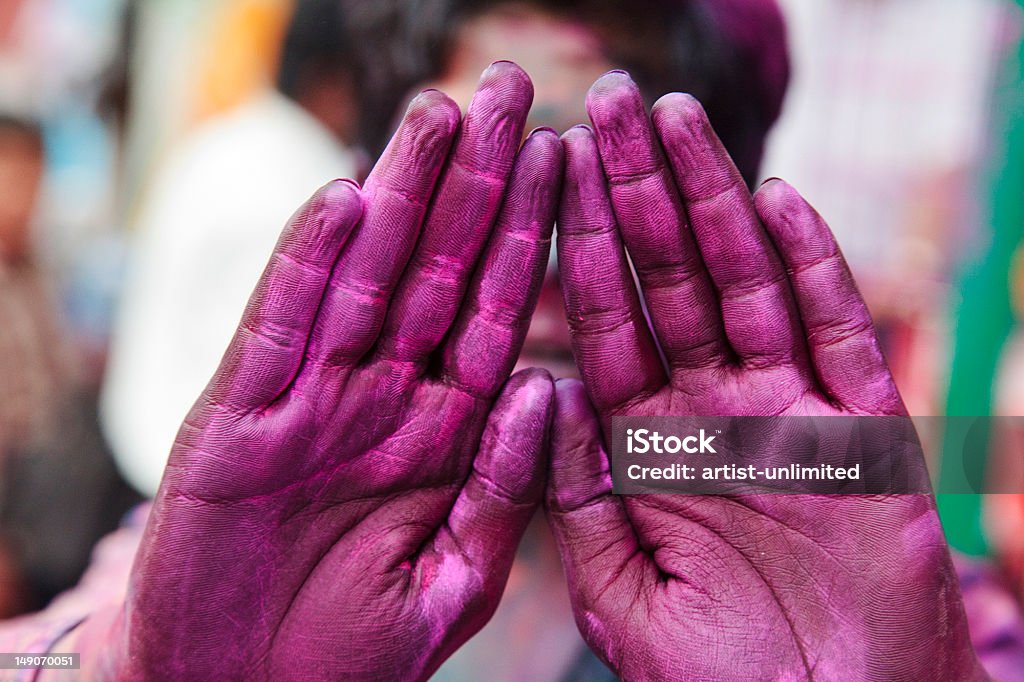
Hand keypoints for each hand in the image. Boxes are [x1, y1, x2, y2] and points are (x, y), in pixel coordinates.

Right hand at [102, 62, 561, 679]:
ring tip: (435, 113)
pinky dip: (306, 266)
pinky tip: (341, 200)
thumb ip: (511, 485)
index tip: (565, 157)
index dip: (531, 232)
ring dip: (397, 195)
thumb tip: (552, 384)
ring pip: (364, 278)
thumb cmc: (356, 656)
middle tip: (509, 89)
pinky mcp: (238, 420)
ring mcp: (311, 402)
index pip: (498, 310)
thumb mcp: (462, 580)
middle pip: (437, 270)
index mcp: (447, 432)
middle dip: (475, 181)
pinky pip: (279, 330)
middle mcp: (383, 398)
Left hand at [547, 72, 982, 679]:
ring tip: (675, 119)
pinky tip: (776, 202)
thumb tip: (538, 387)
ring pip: (746, 286)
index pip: (603, 322)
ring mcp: (789, 414)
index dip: (576, 244)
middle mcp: (714, 413)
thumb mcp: (617, 592)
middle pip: (669, 282)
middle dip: (637, 192)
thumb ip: (578, 492)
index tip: (549, 168)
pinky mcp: (863, 435)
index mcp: (647, 446)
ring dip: (712, 200)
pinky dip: (811, 270)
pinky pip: (836, 337)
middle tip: (609, 102)